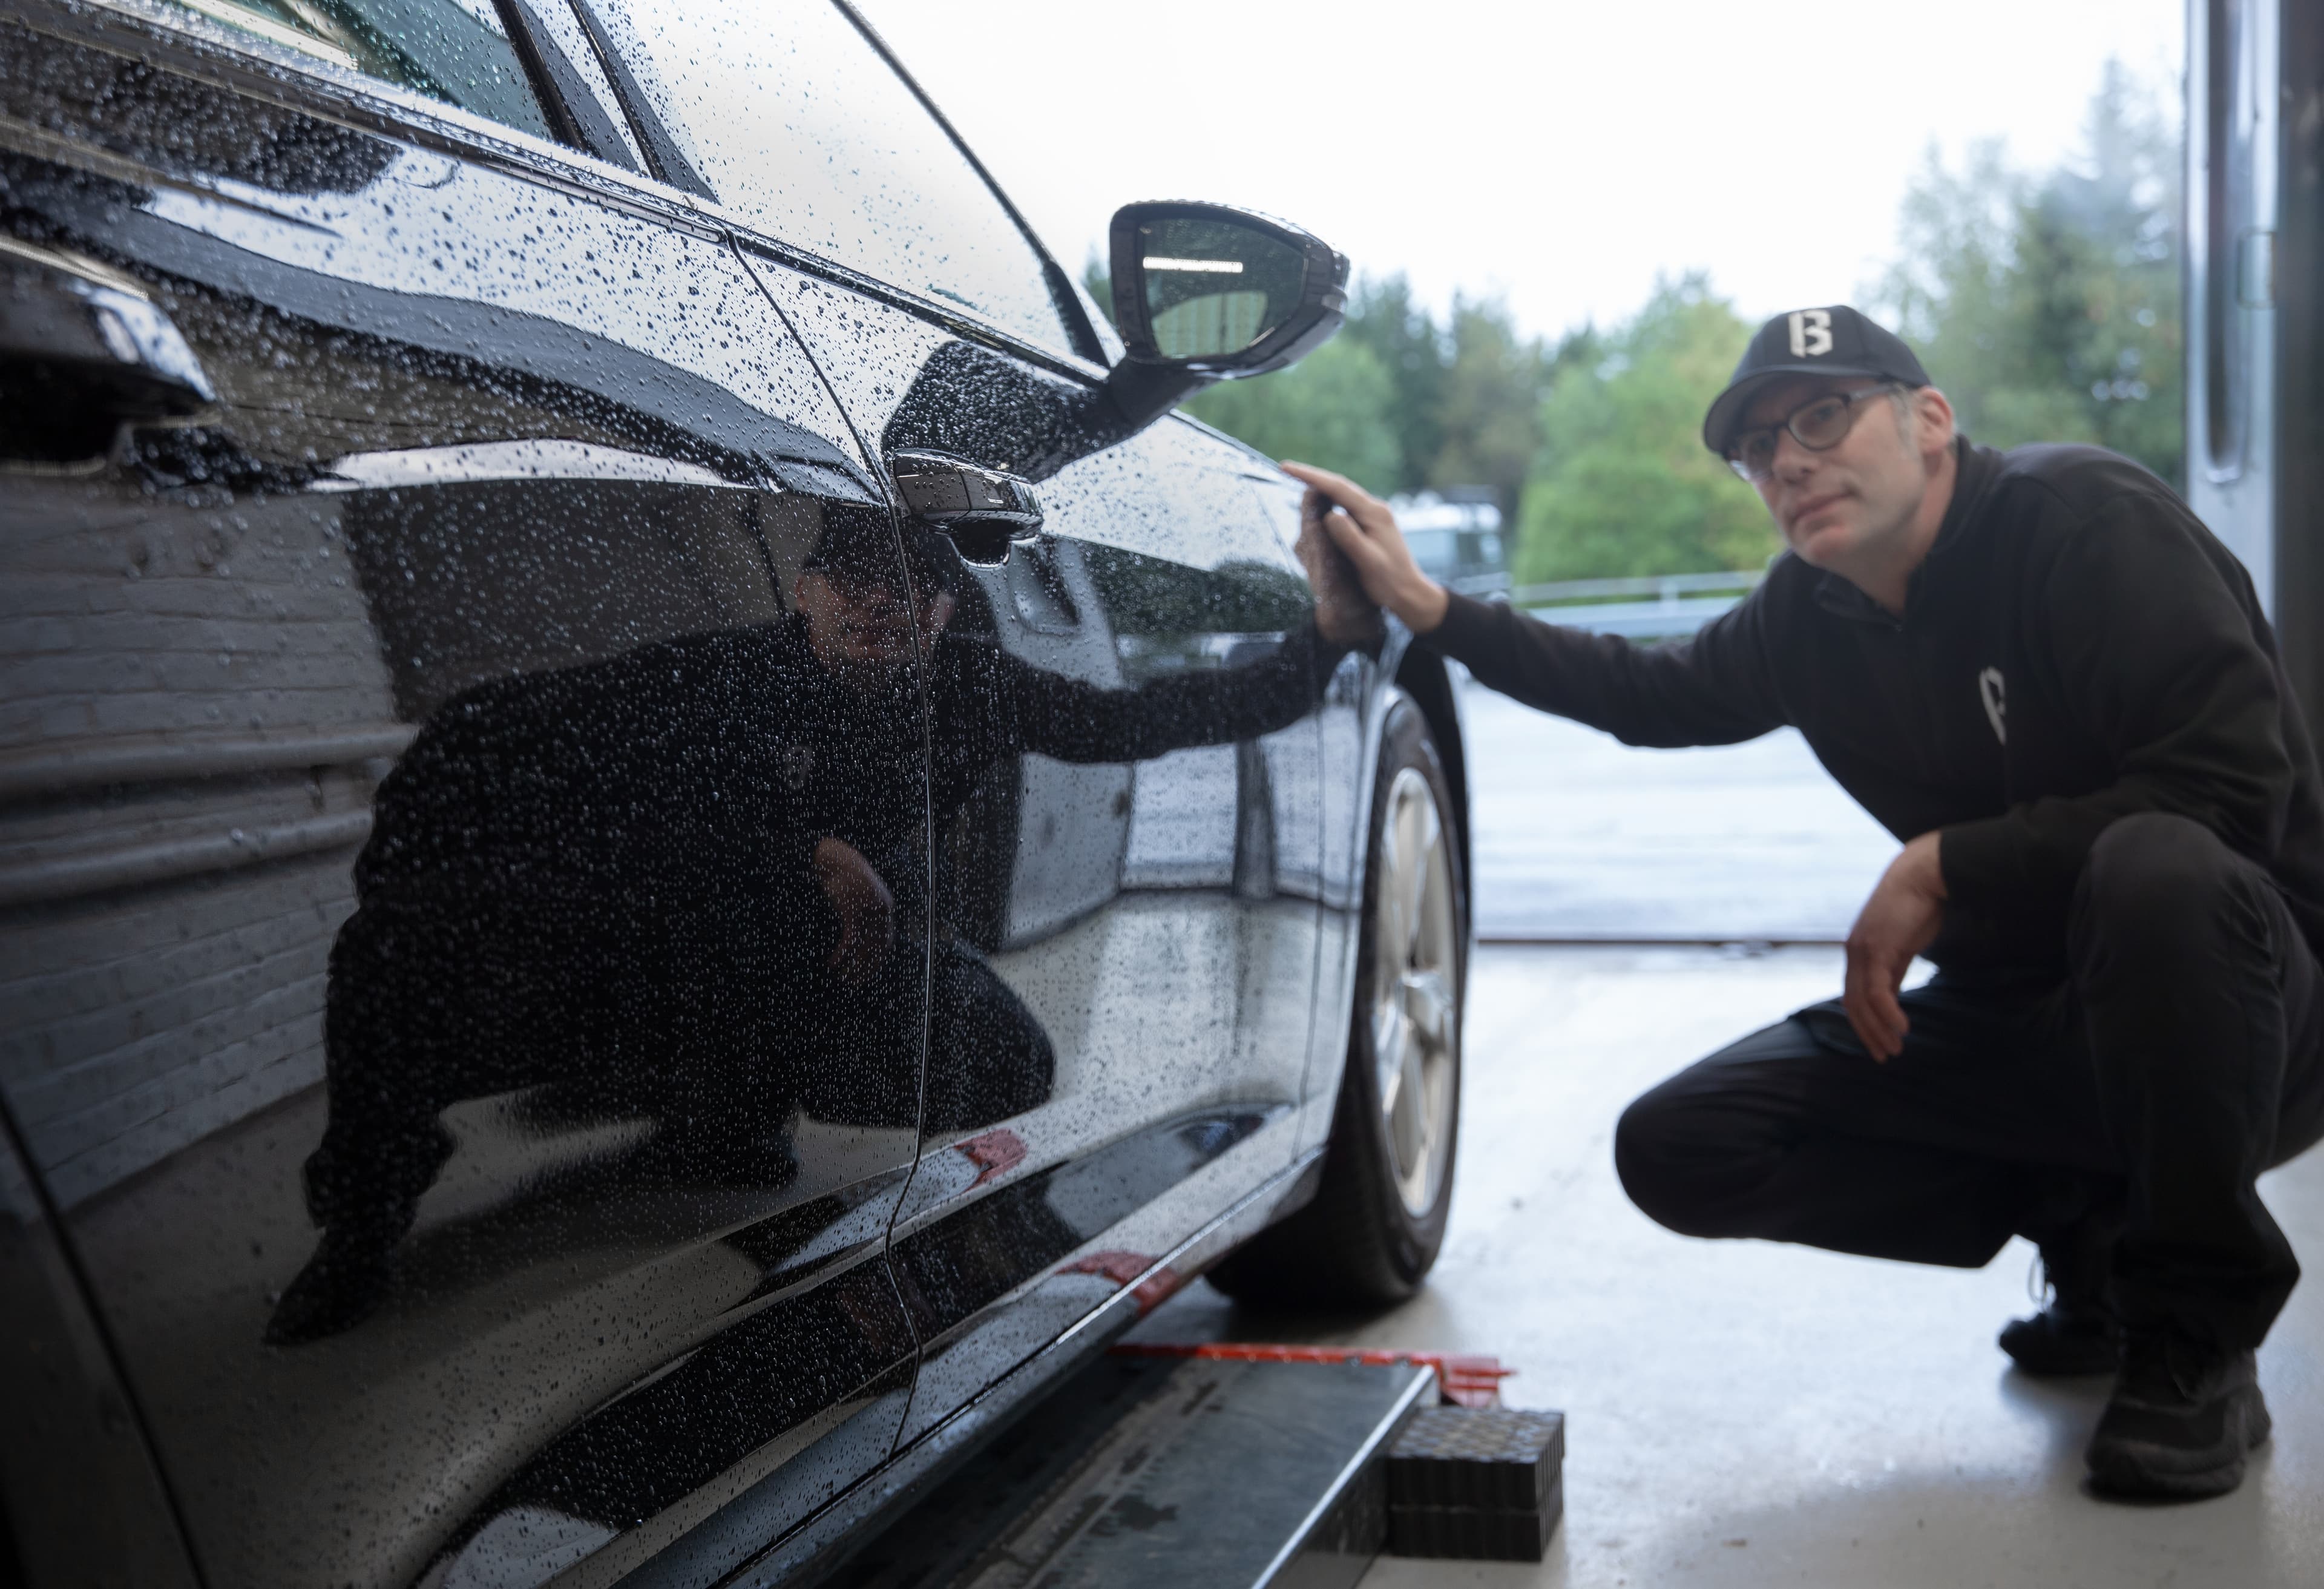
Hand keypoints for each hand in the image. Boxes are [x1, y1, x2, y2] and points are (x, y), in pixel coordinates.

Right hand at [812, 836, 893, 984]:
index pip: (886, 940)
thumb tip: (862, 934)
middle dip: (869, 967)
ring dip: (855, 965)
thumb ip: (866, 911)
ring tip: (844, 977)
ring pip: (865, 947)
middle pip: (879, 947)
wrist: (835, 858)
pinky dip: (842, 954)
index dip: (878, 958)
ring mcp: (867, 910)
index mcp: (885, 906)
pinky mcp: (852, 911)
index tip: (868, 971)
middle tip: (857, 981)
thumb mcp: (862, 894)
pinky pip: (849, 940)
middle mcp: (880, 910)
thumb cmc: (846, 876)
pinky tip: (833, 963)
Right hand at [1279, 461, 1449, 634]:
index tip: (1286, 468)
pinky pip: (1345, 507)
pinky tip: (1317, 505)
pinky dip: (1328, 502)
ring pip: (1342, 495)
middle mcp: (1375, 509)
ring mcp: (1374, 516)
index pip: (1338, 488)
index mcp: (1374, 513)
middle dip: (1312, 478)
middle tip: (1285, 470)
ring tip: (1296, 482)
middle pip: (1339, 486)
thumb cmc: (1389, 581)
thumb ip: (1349, 537)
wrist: (1410, 593)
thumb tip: (1329, 515)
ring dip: (1320, 488)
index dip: (1310, 477)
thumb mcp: (1368, 561)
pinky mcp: (1371, 525)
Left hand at [1843, 831, 1946, 1060]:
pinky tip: (1902, 1028)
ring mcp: (1863, 950)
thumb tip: (1892, 995)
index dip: (1864, 1022)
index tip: (1878, 1042)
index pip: (1854, 995)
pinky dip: (1887, 1013)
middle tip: (1884, 1055)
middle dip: (1867, 1032)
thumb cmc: (1917, 906)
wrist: (1922, 874)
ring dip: (1878, 1029)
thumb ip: (1894, 969)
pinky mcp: (1878, 948)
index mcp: (1858, 952)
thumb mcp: (1903, 945)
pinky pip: (1878, 991)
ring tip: (1895, 1048)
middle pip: (1853, 1003)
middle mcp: (1854, 953)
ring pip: (1862, 1001)